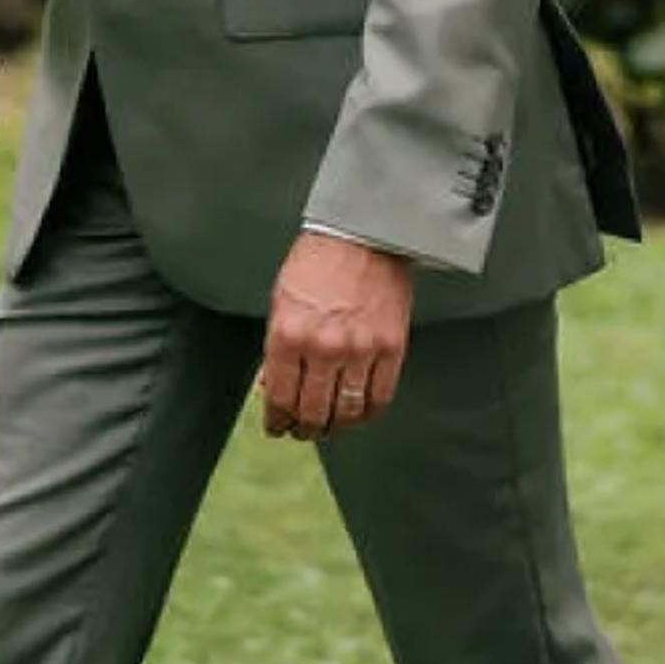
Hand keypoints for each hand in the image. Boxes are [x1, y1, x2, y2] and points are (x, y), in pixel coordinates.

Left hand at [257, 231, 414, 441]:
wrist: (362, 232)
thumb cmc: (318, 261)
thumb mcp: (281, 301)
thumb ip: (277, 347)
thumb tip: (272, 385)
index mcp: (288, 335)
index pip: (280, 398)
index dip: (278, 421)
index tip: (278, 427)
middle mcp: (323, 347)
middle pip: (313, 412)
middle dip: (305, 428)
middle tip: (303, 431)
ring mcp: (360, 349)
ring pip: (347, 411)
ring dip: (336, 426)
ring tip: (331, 426)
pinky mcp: (391, 347)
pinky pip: (379, 396)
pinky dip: (368, 413)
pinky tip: (359, 413)